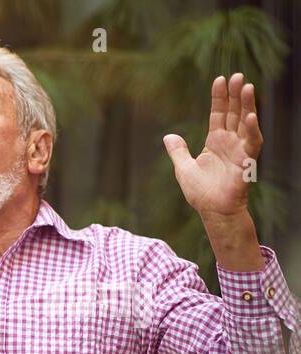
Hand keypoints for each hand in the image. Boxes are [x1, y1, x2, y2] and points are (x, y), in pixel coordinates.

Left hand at [163, 73, 261, 220]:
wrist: (212, 210)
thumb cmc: (200, 192)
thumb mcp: (183, 168)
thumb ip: (178, 151)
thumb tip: (168, 136)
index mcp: (215, 141)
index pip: (219, 113)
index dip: (219, 97)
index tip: (220, 79)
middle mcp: (230, 141)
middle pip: (234, 113)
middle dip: (236, 94)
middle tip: (238, 75)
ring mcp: (239, 149)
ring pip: (246, 122)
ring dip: (248, 105)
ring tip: (247, 87)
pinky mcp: (246, 161)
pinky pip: (252, 142)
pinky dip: (252, 130)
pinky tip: (250, 116)